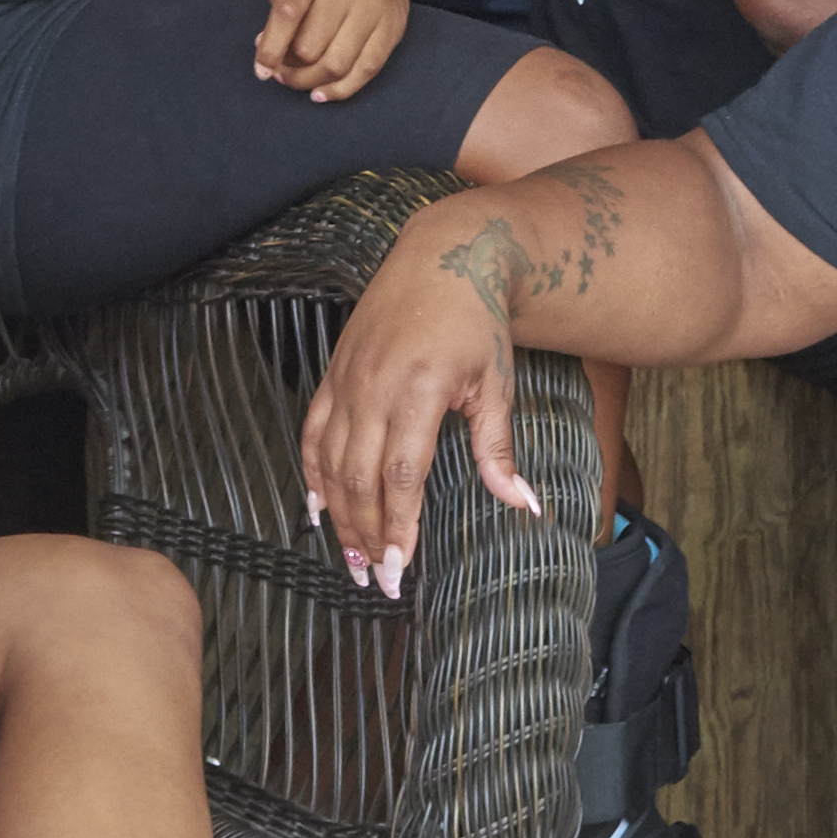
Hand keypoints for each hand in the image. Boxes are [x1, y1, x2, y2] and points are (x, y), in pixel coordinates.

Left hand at [254, 0, 404, 103]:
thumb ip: (278, 16)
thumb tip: (269, 62)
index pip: (288, 13)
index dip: (270, 49)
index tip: (262, 70)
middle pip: (311, 46)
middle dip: (290, 68)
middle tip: (280, 71)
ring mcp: (375, 5)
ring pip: (337, 64)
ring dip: (310, 82)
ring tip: (297, 81)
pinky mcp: (394, 25)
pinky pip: (367, 69)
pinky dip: (340, 89)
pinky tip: (321, 93)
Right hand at [298, 199, 547, 590]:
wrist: (444, 256)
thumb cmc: (477, 321)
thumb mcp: (496, 384)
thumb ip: (498, 449)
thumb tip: (525, 506)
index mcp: (418, 392)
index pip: (400, 476)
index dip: (397, 526)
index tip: (400, 568)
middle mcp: (374, 388)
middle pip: (359, 479)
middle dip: (366, 535)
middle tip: (376, 581)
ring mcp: (347, 380)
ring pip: (331, 462)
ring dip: (338, 515)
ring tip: (351, 559)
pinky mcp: (333, 373)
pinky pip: (313, 432)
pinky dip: (311, 472)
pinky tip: (317, 508)